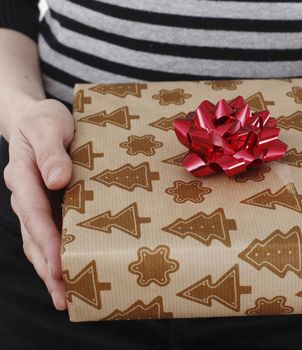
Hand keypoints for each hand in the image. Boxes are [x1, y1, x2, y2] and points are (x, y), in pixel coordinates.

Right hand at [4, 98, 74, 310]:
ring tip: (65, 296)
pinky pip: (48, 231)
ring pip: (38, 240)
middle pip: (33, 235)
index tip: (60, 265)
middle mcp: (25, 193)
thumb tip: (57, 180)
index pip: (34, 212)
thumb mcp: (48, 125)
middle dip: (47, 266)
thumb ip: (50, 151)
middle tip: (63, 297)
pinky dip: (56, 252)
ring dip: (50, 267)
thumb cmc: (45, 121)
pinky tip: (68, 269)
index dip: (46, 240)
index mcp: (23, 174)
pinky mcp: (46, 204)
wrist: (37, 119)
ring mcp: (35, 201)